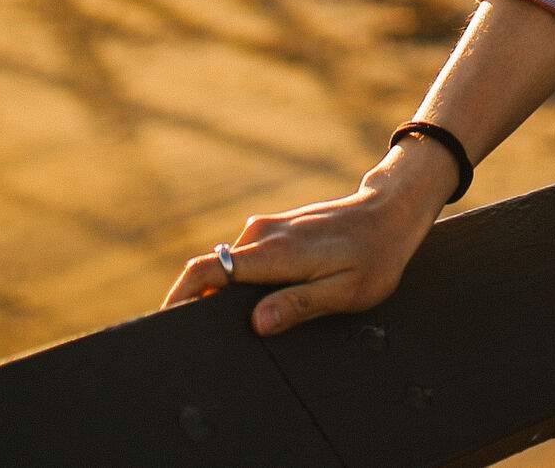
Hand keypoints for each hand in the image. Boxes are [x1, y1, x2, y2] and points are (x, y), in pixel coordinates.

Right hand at [158, 138, 460, 334]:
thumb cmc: (374, 257)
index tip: (164, 322)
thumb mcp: (346, 291)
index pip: (208, 270)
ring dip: (221, 294)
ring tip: (227, 329)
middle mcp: (262, 235)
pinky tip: (253, 305)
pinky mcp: (274, 229)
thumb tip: (257, 323)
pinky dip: (238, 282)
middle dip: (197, 303)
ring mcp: (267, 229)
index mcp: (275, 252)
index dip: (179, 296)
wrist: (390, 212)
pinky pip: (244, 259)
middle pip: (211, 271)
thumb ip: (300, 304)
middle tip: (201, 341)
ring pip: (228, 266)